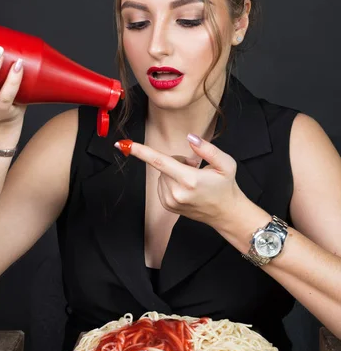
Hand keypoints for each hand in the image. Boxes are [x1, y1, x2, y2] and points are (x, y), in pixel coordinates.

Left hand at [114, 134, 243, 228]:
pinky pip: (161, 185)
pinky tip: (186, 188)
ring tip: (192, 180)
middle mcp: (176, 193)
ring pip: (161, 175)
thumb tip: (191, 137)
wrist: (226, 212)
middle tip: (195, 169)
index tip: (124, 145)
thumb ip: (208, 149)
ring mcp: (170, 201)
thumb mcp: (226, 164)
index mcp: (189, 180)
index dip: (141, 151)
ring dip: (173, 172)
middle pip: (164, 164)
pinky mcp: (167, 206)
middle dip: (177, 161)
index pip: (160, 161)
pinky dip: (171, 182)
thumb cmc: (226, 186)